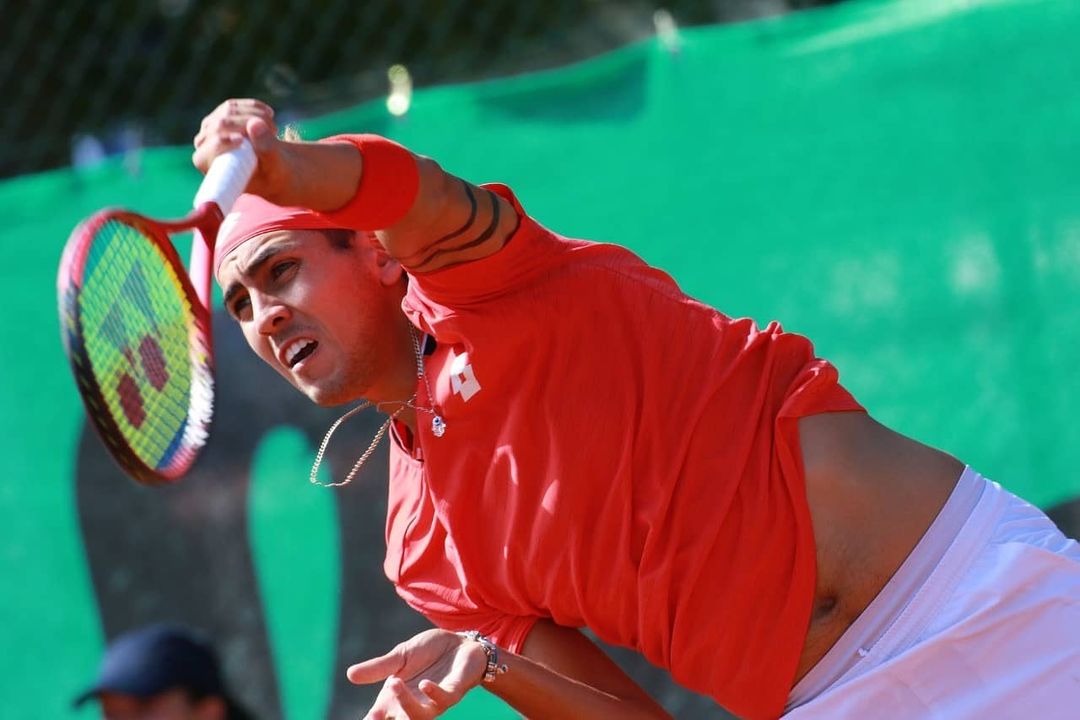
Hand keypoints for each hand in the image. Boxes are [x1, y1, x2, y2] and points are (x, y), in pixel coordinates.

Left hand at [191, 98, 292, 202]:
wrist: (277, 165)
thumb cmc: (275, 173)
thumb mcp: (276, 166)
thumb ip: (267, 148)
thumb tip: (255, 123)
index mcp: (211, 166)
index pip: (207, 150)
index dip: (221, 141)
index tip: (241, 141)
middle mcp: (204, 146)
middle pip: (219, 125)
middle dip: (248, 123)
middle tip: (274, 131)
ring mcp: (210, 128)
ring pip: (227, 111)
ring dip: (254, 116)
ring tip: (274, 129)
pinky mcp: (220, 116)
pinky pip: (233, 105)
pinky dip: (253, 107)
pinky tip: (269, 113)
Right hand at [347, 629, 487, 719]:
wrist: (459, 641)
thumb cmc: (429, 653)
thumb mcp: (400, 656)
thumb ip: (379, 667)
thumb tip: (350, 674)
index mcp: (396, 698)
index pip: (379, 718)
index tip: (367, 718)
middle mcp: (414, 704)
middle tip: (374, 715)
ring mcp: (434, 700)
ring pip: (419, 715)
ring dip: (406, 703)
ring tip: (394, 683)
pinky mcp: (453, 691)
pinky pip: (444, 699)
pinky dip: (433, 694)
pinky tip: (424, 684)